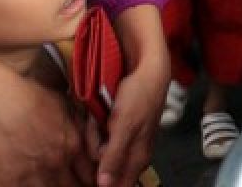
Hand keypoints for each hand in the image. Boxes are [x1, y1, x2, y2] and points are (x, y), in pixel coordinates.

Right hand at [0, 74, 92, 186]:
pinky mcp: (9, 181)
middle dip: (75, 186)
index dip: (91, 180)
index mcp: (73, 145)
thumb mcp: (64, 106)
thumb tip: (88, 138)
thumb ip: (78, 128)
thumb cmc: (28, 97)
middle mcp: (57, 163)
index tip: (87, 180)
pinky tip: (31, 185)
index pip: (91, 175)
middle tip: (72, 184)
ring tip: (50, 183)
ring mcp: (32, 175)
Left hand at [97, 5, 169, 186]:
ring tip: (98, 116)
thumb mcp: (125, 126)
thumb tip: (104, 186)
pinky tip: (97, 114)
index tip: (97, 154)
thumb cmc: (139, 96)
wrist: (148, 67)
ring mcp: (123, 138)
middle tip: (98, 126)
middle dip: (94, 149)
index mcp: (137, 158)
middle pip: (103, 167)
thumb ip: (114, 156)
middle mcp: (131, 153)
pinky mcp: (116, 126)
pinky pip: (99, 135)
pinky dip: (94, 126)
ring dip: (93, 134)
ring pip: (98, 150)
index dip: (102, 177)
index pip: (118, 184)